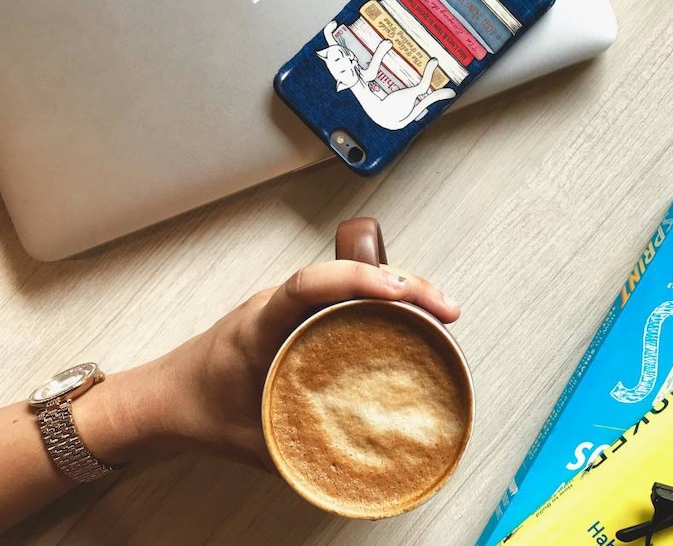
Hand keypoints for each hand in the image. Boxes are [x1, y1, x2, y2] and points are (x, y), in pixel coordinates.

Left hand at [117, 261, 459, 470]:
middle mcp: (275, 305)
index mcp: (257, 325)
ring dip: (398, 284)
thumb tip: (359, 468)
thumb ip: (299, 453)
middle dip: (403, 281)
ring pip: (349, 278)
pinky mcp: (297, 315)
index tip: (400, 292)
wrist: (160, 400)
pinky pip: (344, 293)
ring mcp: (287, 306)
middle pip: (345, 272)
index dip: (358, 281)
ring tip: (439, 307)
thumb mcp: (250, 441)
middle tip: (444, 308)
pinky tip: (410, 312)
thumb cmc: (195, 411)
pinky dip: (381, 296)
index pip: (308, 285)